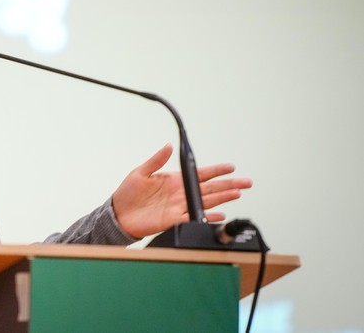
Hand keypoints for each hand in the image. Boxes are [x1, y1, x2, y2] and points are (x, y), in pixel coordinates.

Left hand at [112, 144, 252, 239]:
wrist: (119, 215)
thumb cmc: (128, 194)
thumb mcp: (140, 172)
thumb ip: (156, 160)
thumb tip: (167, 146)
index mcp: (174, 180)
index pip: (200, 174)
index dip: (216, 170)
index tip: (230, 167)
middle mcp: (180, 193)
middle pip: (210, 188)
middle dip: (229, 184)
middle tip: (245, 182)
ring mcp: (179, 206)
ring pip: (206, 201)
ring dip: (223, 198)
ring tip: (237, 193)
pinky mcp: (174, 219)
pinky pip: (194, 217)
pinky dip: (208, 216)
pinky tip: (220, 214)